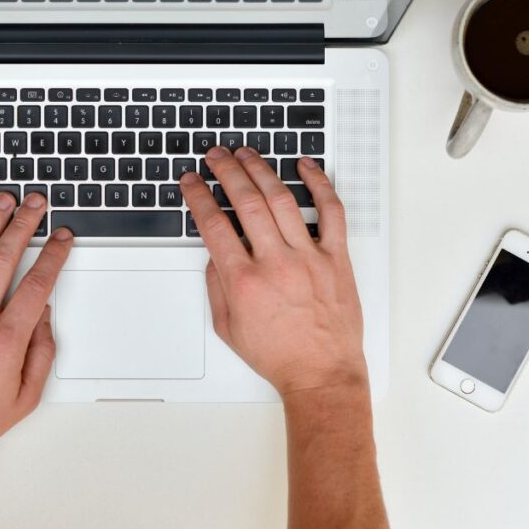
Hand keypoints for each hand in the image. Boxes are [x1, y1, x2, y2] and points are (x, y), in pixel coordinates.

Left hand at [0, 193, 72, 463]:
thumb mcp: (25, 398)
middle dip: (24, 225)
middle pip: (4, 259)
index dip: (54, 255)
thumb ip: (42, 353)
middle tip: (35, 204)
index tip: (62, 238)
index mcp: (5, 340)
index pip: (37, 284)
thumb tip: (44, 315)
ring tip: (1, 201)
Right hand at [180, 147, 366, 398]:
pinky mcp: (336, 258)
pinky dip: (319, 184)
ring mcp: (309, 257)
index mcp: (245, 281)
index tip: (192, 182)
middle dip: (226, 171)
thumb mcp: (228, 327)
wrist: (322, 374)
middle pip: (246, 202)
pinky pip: (331, 211)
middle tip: (216, 156)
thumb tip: (215, 253)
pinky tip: (305, 166)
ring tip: (247, 154)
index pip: (214, 224)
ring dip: (260, 170)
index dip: (198, 196)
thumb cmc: (279, 355)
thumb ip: (216, 286)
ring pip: (281, 199)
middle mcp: (276, 264)